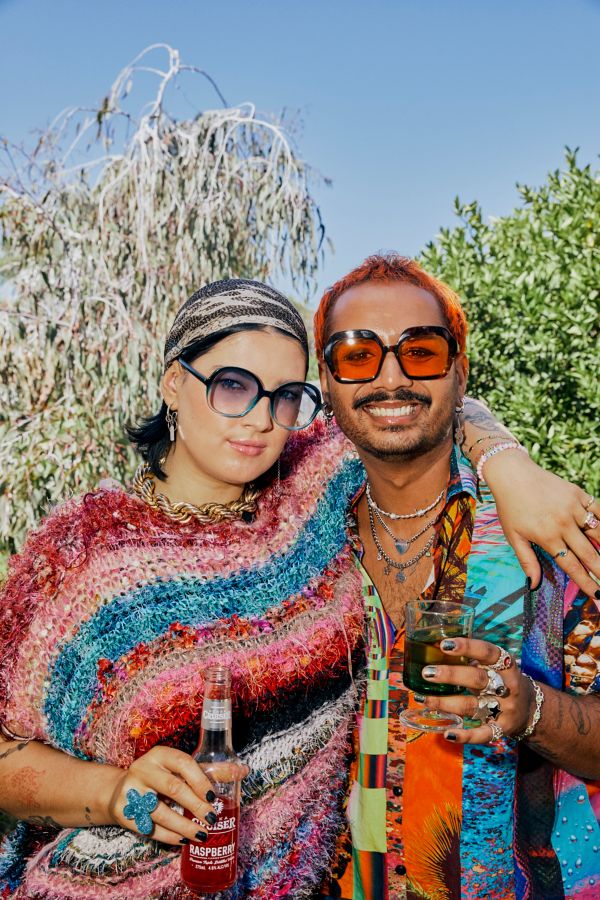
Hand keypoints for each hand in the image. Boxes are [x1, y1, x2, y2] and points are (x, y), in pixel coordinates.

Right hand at [106, 745, 247, 844]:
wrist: (117, 790)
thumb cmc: (159, 777)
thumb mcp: (178, 769)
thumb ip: (209, 770)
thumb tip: (243, 771)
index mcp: (160, 754)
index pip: (183, 762)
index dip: (200, 779)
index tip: (214, 796)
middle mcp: (144, 769)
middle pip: (172, 787)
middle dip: (194, 805)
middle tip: (212, 818)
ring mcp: (131, 791)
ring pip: (160, 812)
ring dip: (183, 825)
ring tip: (201, 835)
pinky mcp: (123, 811)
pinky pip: (149, 827)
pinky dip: (168, 836)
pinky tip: (183, 841)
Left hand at [419, 637, 534, 743]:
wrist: (531, 708)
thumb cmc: (502, 680)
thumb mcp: (495, 666)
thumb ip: (473, 660)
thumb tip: (435, 652)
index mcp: (505, 665)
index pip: (487, 652)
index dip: (467, 647)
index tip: (444, 645)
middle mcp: (506, 686)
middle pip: (477, 679)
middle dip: (450, 675)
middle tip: (427, 673)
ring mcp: (505, 709)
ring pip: (472, 705)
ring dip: (445, 703)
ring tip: (423, 699)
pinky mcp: (502, 729)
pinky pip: (483, 734)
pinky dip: (466, 736)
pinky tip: (448, 733)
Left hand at [483, 451, 599, 597]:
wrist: (512, 474)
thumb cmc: (510, 507)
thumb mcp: (513, 536)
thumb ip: (527, 561)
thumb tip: (533, 586)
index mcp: (547, 537)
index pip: (573, 566)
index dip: (588, 583)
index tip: (599, 597)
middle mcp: (563, 524)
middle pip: (590, 553)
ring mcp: (573, 508)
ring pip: (599, 532)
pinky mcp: (579, 494)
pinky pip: (599, 510)